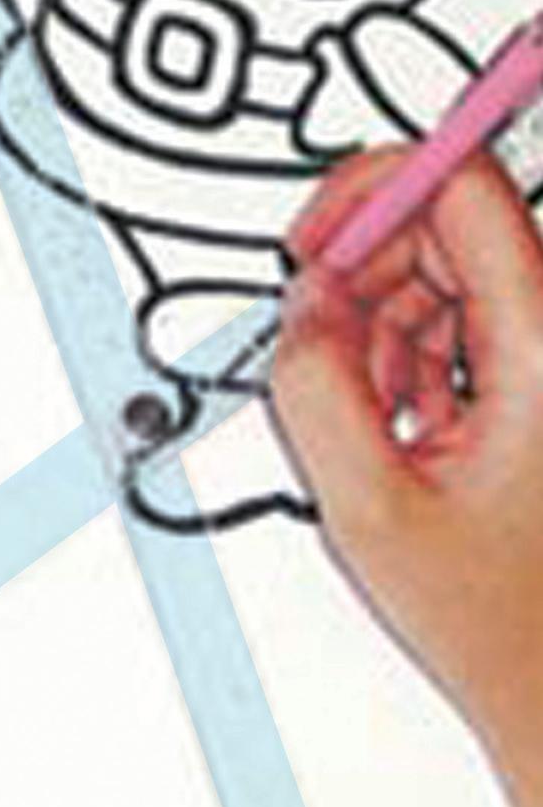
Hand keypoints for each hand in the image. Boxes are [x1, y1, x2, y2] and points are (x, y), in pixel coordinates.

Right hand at [270, 147, 542, 806]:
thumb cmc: (503, 618)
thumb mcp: (370, 509)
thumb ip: (316, 391)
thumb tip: (302, 310)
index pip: (465, 188)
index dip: (376, 190)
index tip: (319, 239)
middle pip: (452, 222)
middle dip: (368, 269)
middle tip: (319, 339)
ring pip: (450, 273)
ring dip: (386, 323)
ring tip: (378, 415)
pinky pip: (464, 319)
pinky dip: (412, 354)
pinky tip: (406, 422)